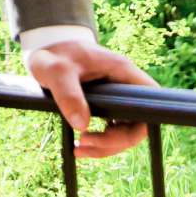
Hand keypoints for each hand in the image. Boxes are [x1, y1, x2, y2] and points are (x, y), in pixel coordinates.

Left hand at [24, 39, 152, 160]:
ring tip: (79, 149)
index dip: (139, 124)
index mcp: (122, 70)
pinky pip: (112, 129)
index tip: (108, 133)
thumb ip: (68, 94)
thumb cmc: (53, 53)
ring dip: (106, 146)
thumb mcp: (56, 70)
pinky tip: (80, 145)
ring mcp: (116, 96)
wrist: (46, 47)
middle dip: (115, 141)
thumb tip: (82, 125)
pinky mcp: (106, 104)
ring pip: (125, 129)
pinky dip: (99, 142)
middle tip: (86, 144)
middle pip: (138, 122)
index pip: (150, 101)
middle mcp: (124, 84)